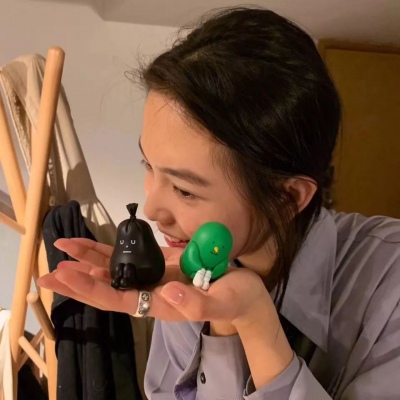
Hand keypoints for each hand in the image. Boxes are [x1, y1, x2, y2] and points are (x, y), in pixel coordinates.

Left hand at [36, 238, 272, 326]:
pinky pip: (130, 260)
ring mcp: (154, 279)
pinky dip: (111, 252)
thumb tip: (168, 292)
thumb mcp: (223, 301)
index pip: (119, 299)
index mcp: (161, 305)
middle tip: (48, 273)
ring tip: (64, 252)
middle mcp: (151, 294)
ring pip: (115, 272)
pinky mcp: (161, 266)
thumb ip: (198, 303)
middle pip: (108, 289)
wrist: (245, 294)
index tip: (68, 276)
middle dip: (78, 281)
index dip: (92, 288)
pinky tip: (96, 247)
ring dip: (89, 262)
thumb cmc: (237, 300)